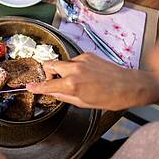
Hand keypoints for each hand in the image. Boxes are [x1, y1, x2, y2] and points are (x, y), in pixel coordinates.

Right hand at [26, 53, 158, 110]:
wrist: (129, 86)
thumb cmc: (110, 98)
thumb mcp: (83, 103)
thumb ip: (63, 96)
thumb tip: (52, 92)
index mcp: (71, 84)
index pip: (47, 85)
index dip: (36, 87)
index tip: (30, 86)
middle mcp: (74, 69)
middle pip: (49, 65)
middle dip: (48, 73)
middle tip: (54, 81)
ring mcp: (81, 60)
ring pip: (63, 63)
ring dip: (64, 71)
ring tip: (76, 81)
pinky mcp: (87, 55)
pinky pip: (74, 61)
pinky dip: (75, 68)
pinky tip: (86, 75)